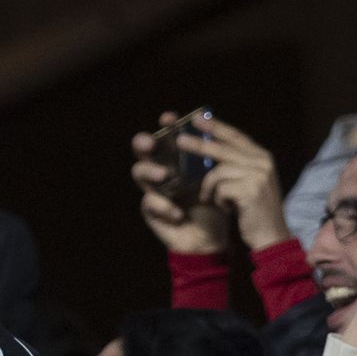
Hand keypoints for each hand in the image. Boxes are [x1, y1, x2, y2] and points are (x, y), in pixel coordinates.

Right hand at [131, 112, 229, 254]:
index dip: (165, 125)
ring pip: (139, 172)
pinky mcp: (150, 210)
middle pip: (143, 151)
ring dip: (150, 171)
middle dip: (143, 143)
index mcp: (178, 160)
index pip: (167, 136)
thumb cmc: (214, 204)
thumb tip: (213, 129)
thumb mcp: (217, 178)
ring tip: (164, 175)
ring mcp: (153, 189)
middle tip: (151, 143)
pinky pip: (149, 202)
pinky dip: (164, 206)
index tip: (169, 117)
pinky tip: (178, 213)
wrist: (211, 237)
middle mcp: (161, 170)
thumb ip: (213, 157)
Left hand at [183, 115, 291, 250]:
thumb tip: (209, 152)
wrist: (270, 235)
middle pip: (223, 148)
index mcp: (262, 157)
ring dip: (209, 188)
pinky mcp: (250, 190)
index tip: (197, 118)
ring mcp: (258, 175)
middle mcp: (263, 162)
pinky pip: (220, 189)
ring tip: (212, 199)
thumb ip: (235, 166)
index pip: (236, 136)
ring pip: (218, 172)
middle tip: (179, 140)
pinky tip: (227, 208)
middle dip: (199, 145)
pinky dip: (218, 200)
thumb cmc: (253, 211)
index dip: (216, 127)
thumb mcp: (247, 183)